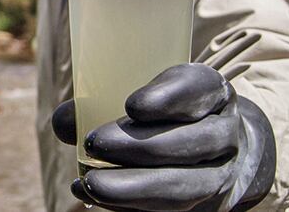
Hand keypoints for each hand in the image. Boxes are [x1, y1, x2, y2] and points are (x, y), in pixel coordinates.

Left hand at [51, 64, 275, 210]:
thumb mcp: (150, 95)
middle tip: (94, 143)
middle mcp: (226, 133)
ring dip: (134, 187)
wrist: (218, 151)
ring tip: (91, 183)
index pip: (201, 88)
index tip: (132, 105)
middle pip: (191, 141)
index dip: (169, 98)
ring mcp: (221, 175)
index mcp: (213, 92)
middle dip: (139, 146)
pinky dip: (130, 207)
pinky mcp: (206, 207)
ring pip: (185, 186)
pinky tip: (95, 198)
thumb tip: (63, 122)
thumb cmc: (168, 114)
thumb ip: (103, 100)